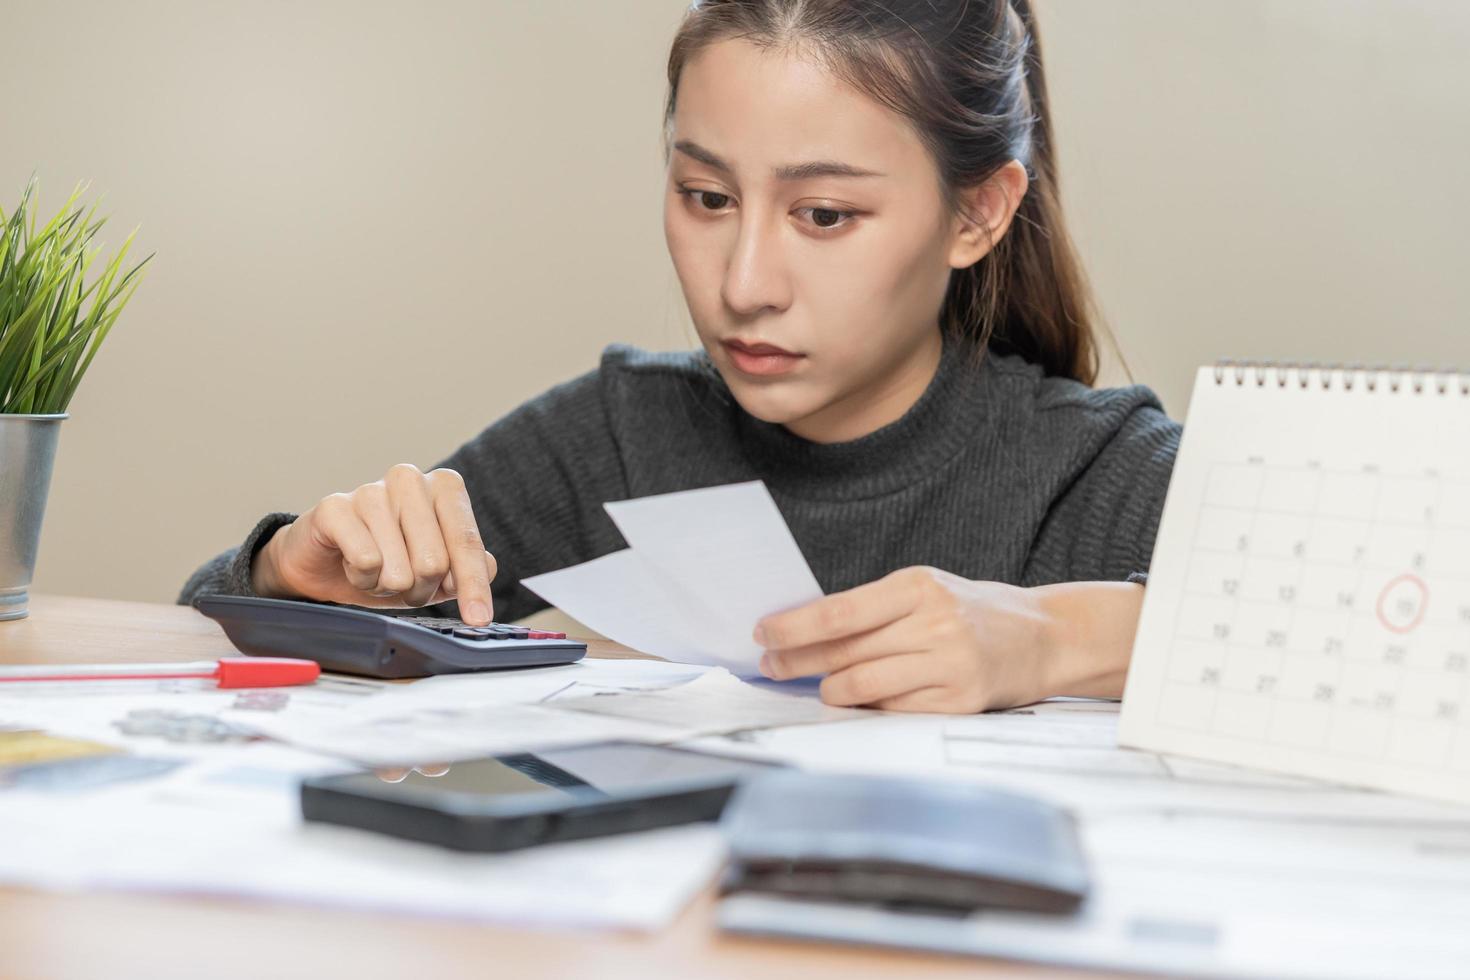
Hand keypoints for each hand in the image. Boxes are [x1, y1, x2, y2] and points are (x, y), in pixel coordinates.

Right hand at [250, 463, 497, 624]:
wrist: (324, 563)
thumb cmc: (387, 561)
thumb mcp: (436, 573)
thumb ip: (468, 570)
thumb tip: (488, 570)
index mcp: (444, 487)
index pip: (467, 542)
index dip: (474, 585)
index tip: (478, 618)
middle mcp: (410, 479)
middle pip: (434, 562)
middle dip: (420, 590)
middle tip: (404, 585)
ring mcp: (371, 490)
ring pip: (399, 569)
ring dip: (388, 586)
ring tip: (376, 572)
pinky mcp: (335, 507)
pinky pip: (366, 561)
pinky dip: (361, 578)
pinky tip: (353, 565)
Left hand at [754, 567, 1142, 712]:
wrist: (1039, 636)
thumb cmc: (965, 611)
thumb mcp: (922, 591)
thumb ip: (871, 610)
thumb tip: (800, 634)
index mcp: (918, 587)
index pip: (839, 612)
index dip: (794, 627)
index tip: (763, 633)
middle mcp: (934, 624)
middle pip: (844, 652)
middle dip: (796, 662)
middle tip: (770, 666)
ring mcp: (948, 666)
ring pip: (862, 687)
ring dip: (828, 691)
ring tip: (819, 687)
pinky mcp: (958, 703)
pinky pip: (891, 711)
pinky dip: (867, 709)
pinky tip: (857, 702)